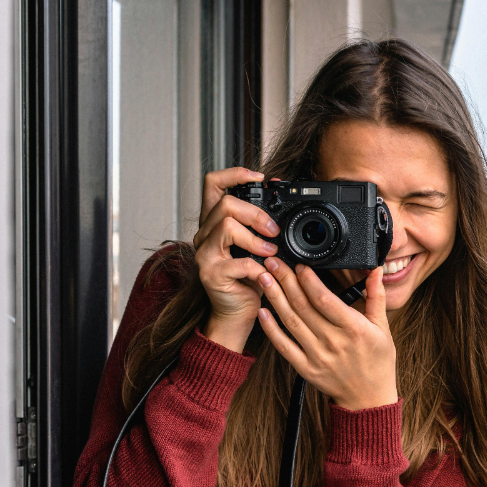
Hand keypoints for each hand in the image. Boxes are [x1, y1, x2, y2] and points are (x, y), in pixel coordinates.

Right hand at [192, 167, 279, 352]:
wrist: (237, 313)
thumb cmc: (249, 279)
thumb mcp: (258, 247)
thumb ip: (263, 225)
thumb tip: (282, 197)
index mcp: (214, 222)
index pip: (213, 183)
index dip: (235, 173)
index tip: (260, 177)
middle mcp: (204, 235)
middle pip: (225, 204)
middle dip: (256, 214)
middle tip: (274, 231)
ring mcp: (204, 254)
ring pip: (226, 226)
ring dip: (256, 239)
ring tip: (271, 254)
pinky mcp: (211, 274)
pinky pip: (236, 262)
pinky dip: (257, 268)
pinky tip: (265, 275)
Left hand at [256, 261, 397, 410]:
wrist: (368, 399)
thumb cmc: (378, 362)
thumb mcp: (383, 328)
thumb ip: (376, 297)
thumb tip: (376, 270)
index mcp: (354, 329)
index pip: (325, 299)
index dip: (309, 280)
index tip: (300, 265)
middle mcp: (334, 342)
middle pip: (304, 306)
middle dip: (286, 280)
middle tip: (274, 262)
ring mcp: (317, 357)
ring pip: (291, 322)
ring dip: (275, 298)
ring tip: (264, 278)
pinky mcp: (306, 369)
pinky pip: (284, 346)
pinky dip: (271, 329)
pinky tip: (263, 312)